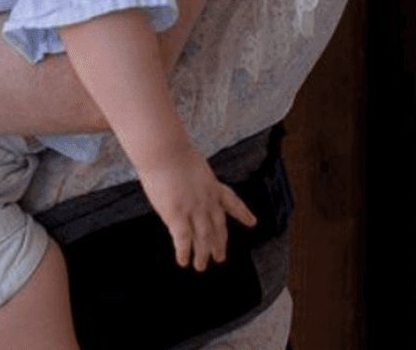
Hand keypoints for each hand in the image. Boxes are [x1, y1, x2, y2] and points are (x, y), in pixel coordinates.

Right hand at [134, 145, 257, 270]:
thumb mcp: (190, 161)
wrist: (163, 149)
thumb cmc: (170, 148)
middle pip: (217, 226)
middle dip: (219, 243)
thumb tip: (184, 177)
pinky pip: (183, 239)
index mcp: (211, 184)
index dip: (242, 213)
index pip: (231, 201)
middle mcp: (207, 200)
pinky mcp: (177, 214)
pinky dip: (184, 252)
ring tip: (201, 266)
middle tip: (220, 257)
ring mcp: (193, 209)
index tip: (251, 222)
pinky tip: (183, 261)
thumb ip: (192, 175)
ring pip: (202, 237)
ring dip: (203, 254)